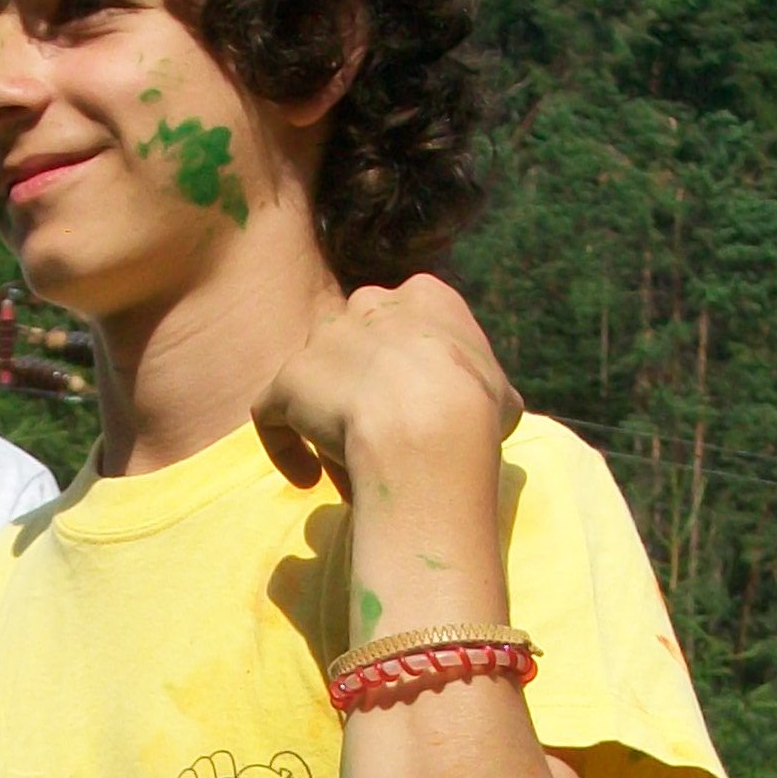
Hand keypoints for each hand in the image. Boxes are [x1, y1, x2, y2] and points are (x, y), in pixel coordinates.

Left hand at [252, 275, 518, 492]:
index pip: (409, 327)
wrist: (429, 425)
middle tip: (378, 443)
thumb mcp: (503, 396)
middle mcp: (370, 303)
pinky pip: (273, 413)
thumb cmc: (475, 414)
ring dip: (328, 424)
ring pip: (320, 381)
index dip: (408, 373)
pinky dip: (285, 447)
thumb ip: (486, 392)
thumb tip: (493, 412)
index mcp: (426, 297)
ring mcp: (324, 338)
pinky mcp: (288, 378)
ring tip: (348, 468)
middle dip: (364, 392)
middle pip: (359, 350)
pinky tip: (307, 480)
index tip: (414, 412)